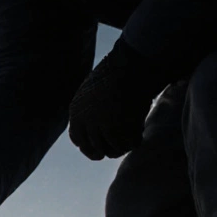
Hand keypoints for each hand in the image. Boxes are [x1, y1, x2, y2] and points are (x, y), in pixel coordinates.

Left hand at [68, 38, 166, 160]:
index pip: (78, 139)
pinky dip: (134, 141)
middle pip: (95, 148)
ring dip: (122, 147)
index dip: (88, 147)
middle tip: (116, 150)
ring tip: (130, 138)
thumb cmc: (115, 74)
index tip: (98, 151)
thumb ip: (88, 112)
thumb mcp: (92, 92)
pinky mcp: (120, 128)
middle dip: (106, 150)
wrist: (132, 65)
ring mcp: (102, 126)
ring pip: (112, 150)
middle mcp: (86, 122)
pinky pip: (128, 145)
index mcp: (76, 112)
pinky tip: (139, 133)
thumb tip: (93, 133)